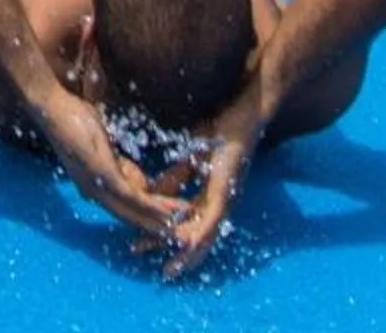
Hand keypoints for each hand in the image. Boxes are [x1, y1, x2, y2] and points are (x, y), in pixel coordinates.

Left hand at [40, 92, 188, 247]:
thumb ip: (122, 168)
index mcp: (95, 187)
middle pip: (131, 216)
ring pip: (133, 211)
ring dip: (159, 221)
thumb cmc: (75, 122)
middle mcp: (94, 192)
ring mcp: (97, 185)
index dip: (149, 219)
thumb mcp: (105, 150)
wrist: (52, 109)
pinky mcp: (102, 174)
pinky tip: (166, 214)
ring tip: (181, 228)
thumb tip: (142, 184)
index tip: (173, 223)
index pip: (126, 209)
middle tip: (183, 234)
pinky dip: (150, 207)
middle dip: (158, 226)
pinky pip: (130, 196)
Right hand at [152, 91, 264, 276]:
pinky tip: (185, 244)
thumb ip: (176, 175)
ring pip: (205, 235)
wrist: (245, 111)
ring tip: (170, 269)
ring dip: (187, 253)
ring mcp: (224, 198)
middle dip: (176, 255)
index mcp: (210, 195)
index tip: (140, 247)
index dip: (164, 237)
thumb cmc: (222, 127)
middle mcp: (220, 202)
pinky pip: (211, 217)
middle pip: (197, 236)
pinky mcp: (225, 190)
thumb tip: (155, 192)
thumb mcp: (190, 154)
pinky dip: (199, 233)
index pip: (185, 223)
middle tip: (159, 273)